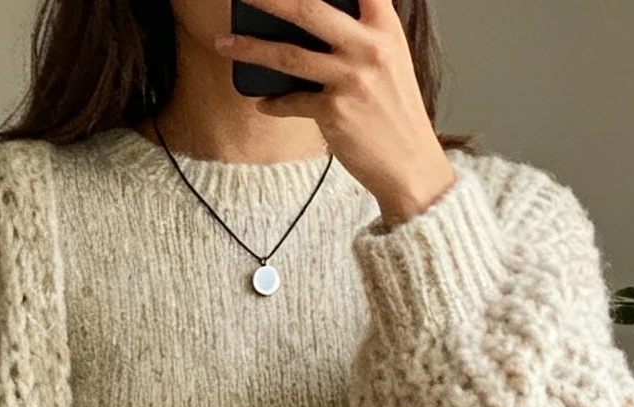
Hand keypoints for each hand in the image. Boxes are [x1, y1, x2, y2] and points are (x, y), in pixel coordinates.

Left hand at [216, 0, 455, 225]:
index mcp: (385, 28)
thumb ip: (362, 34)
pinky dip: (273, 102)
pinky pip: (291, 101)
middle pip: (309, 9)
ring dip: (250, 47)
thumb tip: (314, 20)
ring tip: (224, 42)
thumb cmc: (395, 111)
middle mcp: (369, 48)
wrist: (410, 164)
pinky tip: (262, 101)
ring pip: (288, 55)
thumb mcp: (390, 60)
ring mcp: (350, 79)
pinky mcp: (334, 112)